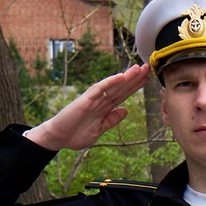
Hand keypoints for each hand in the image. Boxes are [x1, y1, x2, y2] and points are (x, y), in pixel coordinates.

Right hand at [24, 63, 150, 152]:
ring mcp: (93, 100)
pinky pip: (99, 90)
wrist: (58, 138)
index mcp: (104, 108)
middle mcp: (100, 101)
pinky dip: (110, 82)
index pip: (122, 94)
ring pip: (112, 86)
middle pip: (120, 87)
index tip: (147, 79)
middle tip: (147, 67)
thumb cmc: (76, 134)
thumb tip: (125, 110)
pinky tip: (121, 77)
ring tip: (138, 68)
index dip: (134, 86)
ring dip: (126, 77)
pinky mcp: (84, 101)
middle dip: (134, 78)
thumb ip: (111, 120)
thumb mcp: (99, 130)